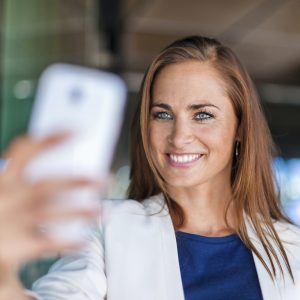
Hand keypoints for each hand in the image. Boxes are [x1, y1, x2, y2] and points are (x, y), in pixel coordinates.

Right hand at [0, 134, 100, 270]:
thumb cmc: (6, 208)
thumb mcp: (11, 189)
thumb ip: (31, 177)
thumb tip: (73, 166)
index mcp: (6, 178)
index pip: (25, 151)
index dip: (49, 139)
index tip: (76, 131)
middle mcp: (9, 196)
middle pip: (47, 185)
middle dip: (79, 181)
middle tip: (107, 180)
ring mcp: (13, 220)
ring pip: (52, 214)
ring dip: (81, 213)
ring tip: (103, 211)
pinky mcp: (17, 245)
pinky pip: (48, 242)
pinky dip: (69, 243)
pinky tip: (86, 242)